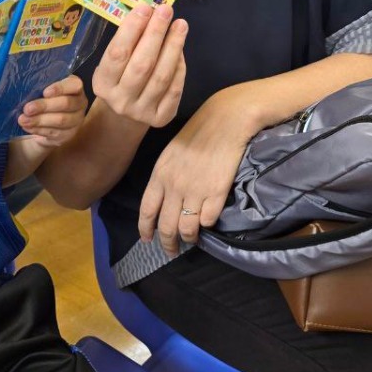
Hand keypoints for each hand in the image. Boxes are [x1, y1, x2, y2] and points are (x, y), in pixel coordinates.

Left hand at [18, 74, 86, 147]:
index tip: (44, 92)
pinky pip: (54, 132)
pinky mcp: (68, 134)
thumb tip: (26, 88)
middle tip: (27, 109)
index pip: (74, 85)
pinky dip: (39, 129)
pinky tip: (27, 126)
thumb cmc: (45, 97)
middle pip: (66, 103)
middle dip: (44, 106)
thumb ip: (40, 86)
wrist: (48, 120)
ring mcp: (76, 120)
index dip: (60, 88)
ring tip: (23, 120)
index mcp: (75, 87)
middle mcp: (80, 103)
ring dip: (39, 120)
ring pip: (61, 120)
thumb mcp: (44, 88)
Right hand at [92, 4, 186, 127]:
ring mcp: (141, 112)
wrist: (126, 115)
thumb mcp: (114, 62)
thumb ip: (128, 41)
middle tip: (166, 10)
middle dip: (155, 34)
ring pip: (161, 76)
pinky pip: (174, 89)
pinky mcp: (161, 118)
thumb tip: (150, 11)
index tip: (145, 8)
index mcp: (102, 84)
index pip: (118, 54)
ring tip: (180, 24)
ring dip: (173, 46)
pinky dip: (179, 67)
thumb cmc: (120, 77)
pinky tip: (181, 49)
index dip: (132, 29)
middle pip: (142, 65)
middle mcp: (120, 100)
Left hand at [138, 87, 253, 255]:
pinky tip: (208, 221)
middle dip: (167, 243)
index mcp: (159, 174)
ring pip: (187, 228)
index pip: (146, 210)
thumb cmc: (198, 133)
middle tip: (172, 250)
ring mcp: (195, 191)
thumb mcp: (171, 153)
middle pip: (166, 226)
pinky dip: (207, 225)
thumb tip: (163, 200)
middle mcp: (174, 186)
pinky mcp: (217, 193)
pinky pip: (208, 220)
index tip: (147, 240)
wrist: (225, 120)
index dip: (145, 229)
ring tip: (192, 239)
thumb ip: (165, 177)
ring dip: (189, 238)